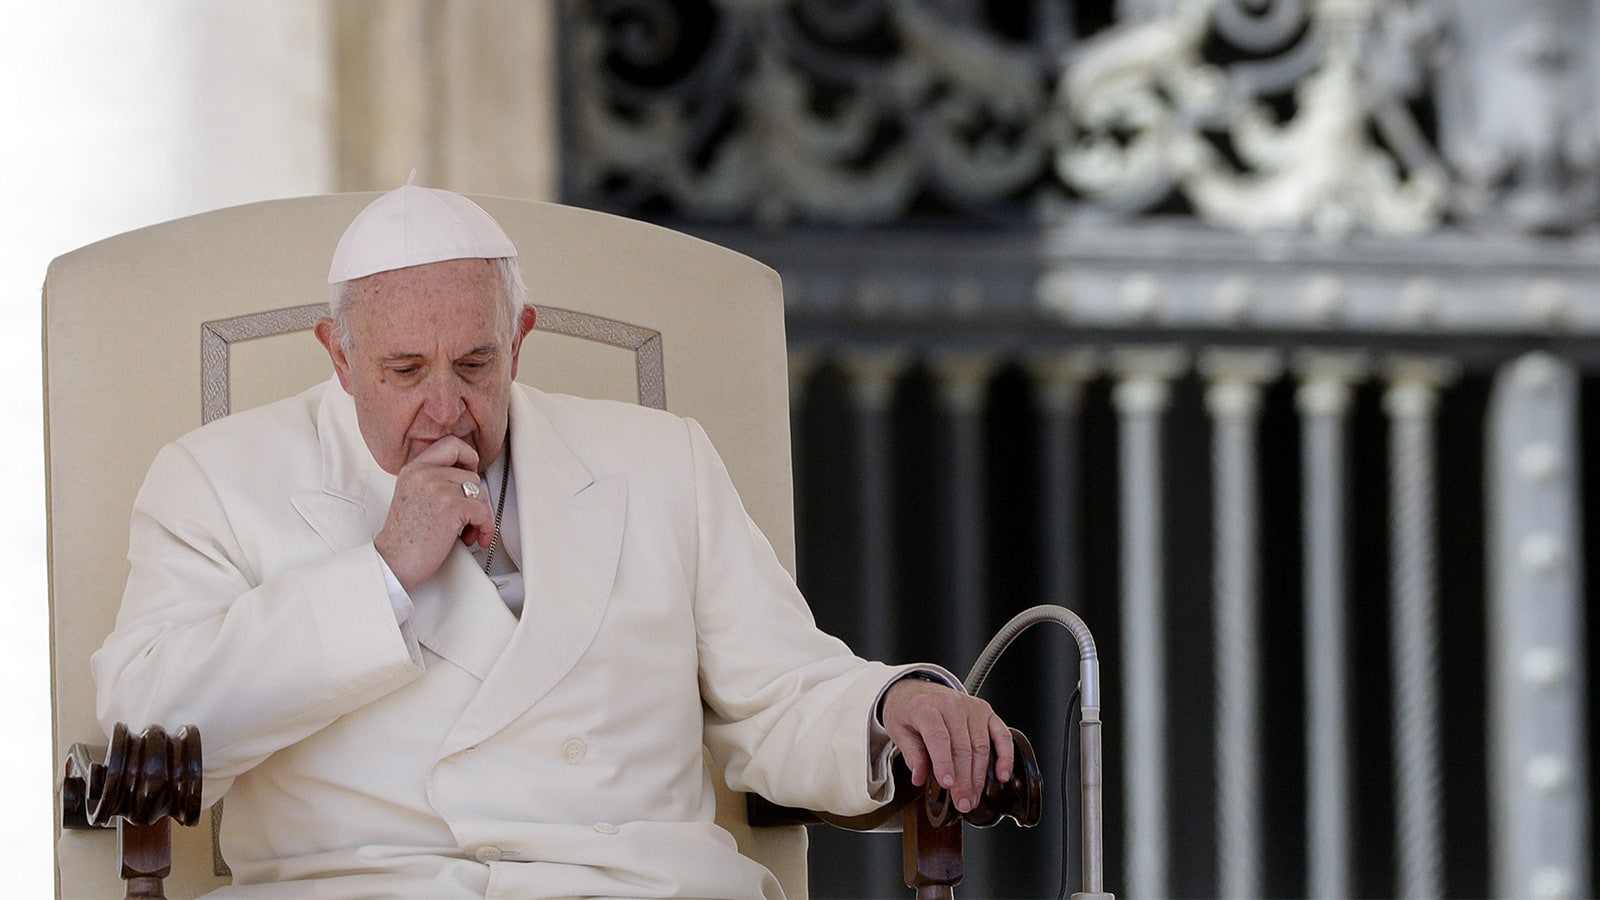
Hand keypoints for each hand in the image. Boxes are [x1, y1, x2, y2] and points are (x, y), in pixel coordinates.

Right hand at [374, 436, 493, 589]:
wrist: (393, 561)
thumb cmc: (404, 538)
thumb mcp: (413, 495)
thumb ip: (434, 480)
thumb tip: (467, 477)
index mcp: (414, 469)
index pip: (451, 444)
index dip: (468, 456)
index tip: (471, 472)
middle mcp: (424, 474)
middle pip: (472, 474)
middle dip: (476, 498)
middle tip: (469, 514)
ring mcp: (437, 488)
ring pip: (481, 493)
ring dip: (480, 516)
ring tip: (467, 530)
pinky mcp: (451, 507)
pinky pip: (483, 511)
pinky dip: (485, 527)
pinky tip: (474, 537)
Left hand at [881, 677, 1013, 813]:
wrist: (916, 690)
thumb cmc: (908, 711)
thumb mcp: (898, 730)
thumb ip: (911, 754)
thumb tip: (920, 777)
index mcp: (927, 707)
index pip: (939, 737)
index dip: (944, 763)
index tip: (948, 785)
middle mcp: (952, 705)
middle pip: (963, 746)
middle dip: (964, 779)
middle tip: (963, 803)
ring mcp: (972, 707)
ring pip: (981, 746)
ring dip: (979, 776)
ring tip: (973, 798)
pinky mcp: (986, 712)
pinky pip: (1001, 734)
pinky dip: (1005, 756)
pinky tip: (1002, 775)